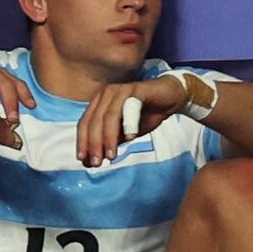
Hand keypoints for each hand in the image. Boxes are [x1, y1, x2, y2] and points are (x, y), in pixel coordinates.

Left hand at [75, 73, 201, 167]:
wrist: (169, 98)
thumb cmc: (145, 115)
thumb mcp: (125, 133)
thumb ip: (110, 143)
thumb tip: (93, 161)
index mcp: (98, 104)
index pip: (85, 124)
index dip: (82, 142)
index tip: (83, 160)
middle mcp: (105, 95)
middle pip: (94, 121)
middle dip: (94, 144)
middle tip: (96, 163)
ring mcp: (119, 90)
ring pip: (109, 116)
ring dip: (109, 137)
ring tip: (111, 156)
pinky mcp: (136, 89)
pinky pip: (130, 107)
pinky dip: (129, 124)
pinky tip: (130, 138)